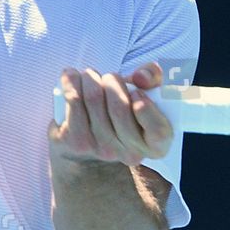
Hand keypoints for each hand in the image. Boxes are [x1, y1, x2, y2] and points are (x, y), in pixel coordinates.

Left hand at [50, 62, 173, 167]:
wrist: (91, 148)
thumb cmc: (123, 114)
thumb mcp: (146, 96)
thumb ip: (153, 78)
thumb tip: (140, 77)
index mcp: (155, 144)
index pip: (158, 131)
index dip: (146, 109)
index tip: (137, 93)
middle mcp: (130, 153)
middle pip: (119, 107)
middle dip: (112, 81)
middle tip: (110, 78)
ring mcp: (101, 150)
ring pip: (94, 98)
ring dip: (90, 77)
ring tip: (90, 76)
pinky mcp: (75, 142)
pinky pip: (73, 101)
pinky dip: (71, 82)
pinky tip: (71, 76)